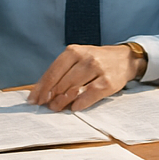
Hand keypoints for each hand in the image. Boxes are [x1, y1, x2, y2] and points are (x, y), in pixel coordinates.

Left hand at [28, 44, 144, 111]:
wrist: (124, 59)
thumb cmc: (96, 60)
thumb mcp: (78, 57)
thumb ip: (61, 71)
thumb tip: (41, 91)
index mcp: (74, 51)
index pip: (53, 72)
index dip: (41, 88)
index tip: (33, 99)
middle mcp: (86, 58)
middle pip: (61, 82)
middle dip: (50, 97)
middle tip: (45, 105)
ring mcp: (97, 70)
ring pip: (73, 90)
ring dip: (61, 102)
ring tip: (56, 108)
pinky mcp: (108, 83)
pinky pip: (89, 96)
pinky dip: (79, 104)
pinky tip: (73, 108)